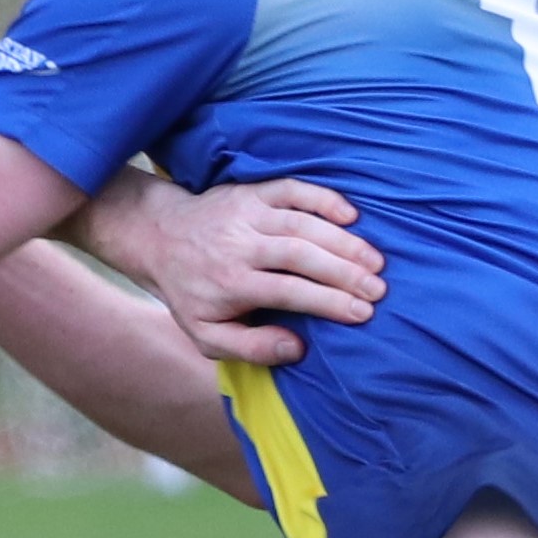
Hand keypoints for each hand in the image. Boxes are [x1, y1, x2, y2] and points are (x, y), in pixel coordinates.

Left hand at [104, 173, 381, 367]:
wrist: (158, 238)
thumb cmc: (192, 293)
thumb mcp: (206, 334)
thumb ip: (250, 347)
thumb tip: (297, 348)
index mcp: (230, 283)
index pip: (288, 292)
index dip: (328, 302)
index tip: (362, 313)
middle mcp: (240, 245)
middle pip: (300, 255)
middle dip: (344, 272)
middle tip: (379, 289)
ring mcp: (247, 214)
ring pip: (302, 223)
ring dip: (343, 241)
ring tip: (375, 262)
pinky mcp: (252, 192)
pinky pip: (292, 189)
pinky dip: (323, 198)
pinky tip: (351, 215)